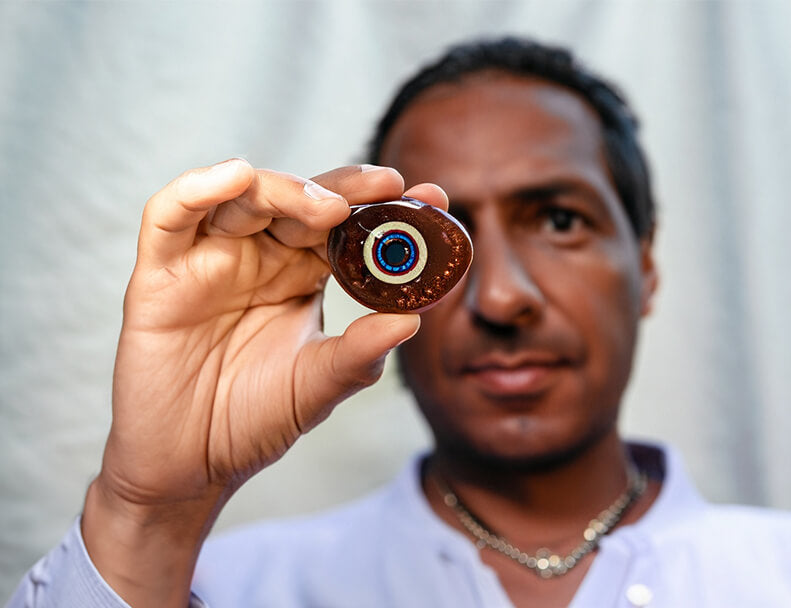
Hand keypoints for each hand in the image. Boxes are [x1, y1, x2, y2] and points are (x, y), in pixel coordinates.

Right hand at [81, 159, 447, 605]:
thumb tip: (413, 322)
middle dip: (344, 189)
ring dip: (285, 189)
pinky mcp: (159, 273)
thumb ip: (360, 354)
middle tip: (384, 189)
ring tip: (326, 207)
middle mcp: (258, 256)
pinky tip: (235, 177)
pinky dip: (198, 190)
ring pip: (243, 197)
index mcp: (301, 274)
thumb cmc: (253, 421)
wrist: (188, 468)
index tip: (431, 196)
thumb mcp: (317, 386)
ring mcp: (209, 260)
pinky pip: (170, 216)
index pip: (344, 225)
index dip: (383, 207)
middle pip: (298, 199)